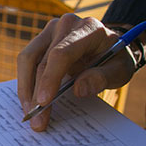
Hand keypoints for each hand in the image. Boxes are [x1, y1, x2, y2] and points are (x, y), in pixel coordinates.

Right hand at [16, 14, 138, 130]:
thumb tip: (79, 90)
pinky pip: (26, 61)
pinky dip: (25, 83)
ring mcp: (50, 30)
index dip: (50, 78)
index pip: (62, 53)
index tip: (44, 102)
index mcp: (88, 29)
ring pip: (27, 59)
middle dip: (37, 93)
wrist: (110, 46)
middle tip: (37, 121)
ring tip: (30, 112)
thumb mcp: (120, 70)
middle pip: (42, 60)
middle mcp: (65, 24)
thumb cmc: (116, 59)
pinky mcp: (41, 40)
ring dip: (25, 88)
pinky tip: (29, 101)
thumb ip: (102, 78)